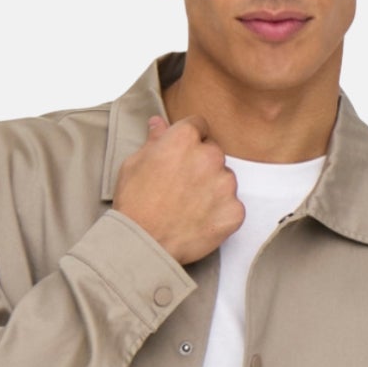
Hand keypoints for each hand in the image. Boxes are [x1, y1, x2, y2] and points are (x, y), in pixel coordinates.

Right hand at [113, 114, 245, 265]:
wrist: (142, 243)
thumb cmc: (134, 203)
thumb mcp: (135, 163)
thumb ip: (154, 140)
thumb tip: (159, 123)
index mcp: (185, 137)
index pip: (199, 126)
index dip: (189, 141)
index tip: (182, 156)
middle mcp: (210, 156)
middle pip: (213, 153)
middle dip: (201, 165)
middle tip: (183, 187)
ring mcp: (225, 184)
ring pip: (225, 179)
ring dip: (213, 189)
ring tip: (190, 207)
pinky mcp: (234, 211)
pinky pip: (233, 207)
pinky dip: (221, 214)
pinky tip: (201, 222)